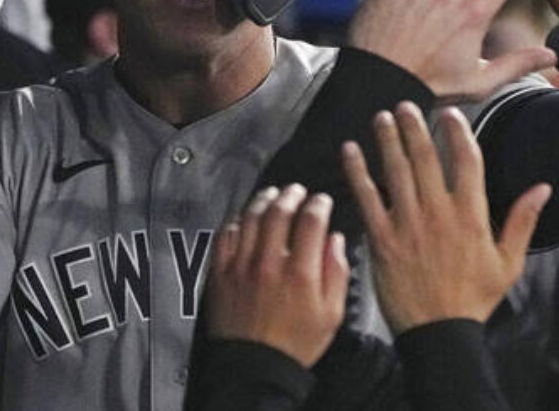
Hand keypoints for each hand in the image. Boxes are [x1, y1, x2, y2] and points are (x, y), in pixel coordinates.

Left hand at [206, 185, 349, 367]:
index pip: (311, 222)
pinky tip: (244, 218)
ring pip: (251, 219)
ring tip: (272, 194)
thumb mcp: (331, 315)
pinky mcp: (221, 274)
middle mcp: (270, 264)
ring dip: (263, 201)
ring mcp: (241, 267)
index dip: (319, 204)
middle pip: (279, 213)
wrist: (256, 368)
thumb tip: (335, 240)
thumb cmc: (296, 344)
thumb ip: (336, 274)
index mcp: (300, 273)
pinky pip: (226, 237)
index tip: (322, 200)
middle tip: (297, 190)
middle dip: (291, 195)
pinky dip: (237, 222)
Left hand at [342, 102, 550, 332]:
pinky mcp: (382, 239)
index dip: (458, 132)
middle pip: (426, 158)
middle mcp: (439, 213)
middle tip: (405, 104)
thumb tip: (542, 187)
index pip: (467, 160)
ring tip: (380, 117)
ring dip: (387, 140)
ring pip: (396, 171)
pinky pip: (367, 198)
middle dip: (415, 127)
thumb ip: (522, 220)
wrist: (440, 332)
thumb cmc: (474, 298)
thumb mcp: (510, 263)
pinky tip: (349, 151)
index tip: (450, 114)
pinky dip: (357, 172)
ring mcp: (409, 224)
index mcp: (472, 215)